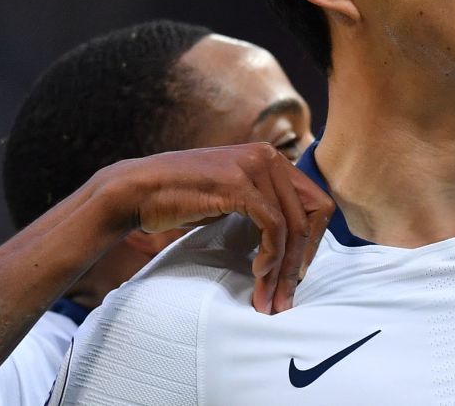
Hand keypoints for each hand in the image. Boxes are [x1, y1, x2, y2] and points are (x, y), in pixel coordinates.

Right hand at [96, 143, 334, 314]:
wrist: (136, 191)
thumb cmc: (182, 199)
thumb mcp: (234, 197)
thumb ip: (265, 205)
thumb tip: (296, 240)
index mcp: (272, 158)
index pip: (317, 200)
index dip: (315, 240)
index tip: (297, 273)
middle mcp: (269, 156)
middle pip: (313, 213)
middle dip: (303, 259)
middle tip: (287, 296)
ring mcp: (254, 166)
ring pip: (292, 225)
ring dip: (283, 269)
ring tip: (270, 298)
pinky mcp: (237, 184)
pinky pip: (272, 226)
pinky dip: (270, 256)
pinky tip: (257, 275)